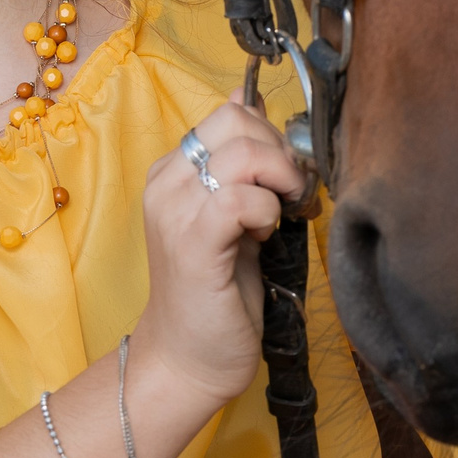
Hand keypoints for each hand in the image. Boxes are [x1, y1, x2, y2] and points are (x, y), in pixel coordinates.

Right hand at [132, 90, 301, 405]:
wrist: (188, 358)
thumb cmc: (216, 291)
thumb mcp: (233, 215)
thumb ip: (241, 163)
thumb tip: (251, 99)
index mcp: (173, 171)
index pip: (231, 114)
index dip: (273, 138)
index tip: (286, 179)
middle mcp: (166, 183)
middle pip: (238, 123)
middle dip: (282, 153)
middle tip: (290, 195)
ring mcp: (174, 211)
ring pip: (243, 153)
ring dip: (281, 181)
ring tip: (281, 215)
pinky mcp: (193, 243)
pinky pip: (242, 199)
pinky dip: (268, 211)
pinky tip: (265, 236)